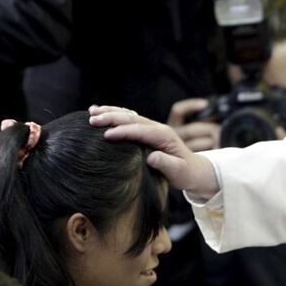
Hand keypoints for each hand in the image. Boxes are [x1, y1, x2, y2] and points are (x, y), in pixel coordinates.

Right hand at [89, 106, 220, 198]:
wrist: (194, 170)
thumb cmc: (186, 174)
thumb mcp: (179, 173)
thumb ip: (167, 164)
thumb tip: (152, 157)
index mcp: (164, 136)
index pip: (140, 130)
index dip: (123, 132)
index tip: (106, 136)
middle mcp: (157, 128)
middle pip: (131, 118)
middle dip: (111, 118)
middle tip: (93, 120)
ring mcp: (152, 127)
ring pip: (128, 115)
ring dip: (109, 112)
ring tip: (91, 111)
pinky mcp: (146, 130)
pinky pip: (128, 119)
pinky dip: (113, 114)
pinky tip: (99, 112)